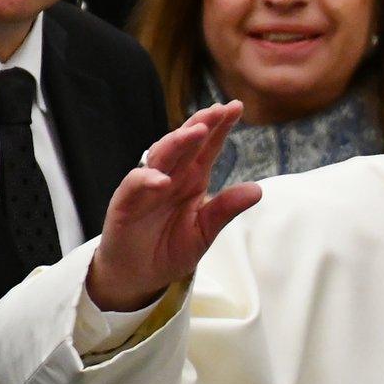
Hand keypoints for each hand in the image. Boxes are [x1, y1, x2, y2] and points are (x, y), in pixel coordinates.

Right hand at [86, 102, 261, 311]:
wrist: (138, 276)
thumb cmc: (169, 248)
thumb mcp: (205, 231)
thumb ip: (225, 209)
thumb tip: (258, 189)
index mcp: (192, 178)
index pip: (208, 147)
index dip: (220, 126)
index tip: (236, 107)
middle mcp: (171, 176)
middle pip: (185, 143)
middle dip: (201, 124)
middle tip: (218, 110)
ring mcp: (147, 187)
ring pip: (161, 156)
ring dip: (177, 142)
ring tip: (196, 132)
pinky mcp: (125, 203)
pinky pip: (135, 185)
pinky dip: (147, 180)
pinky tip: (163, 179)